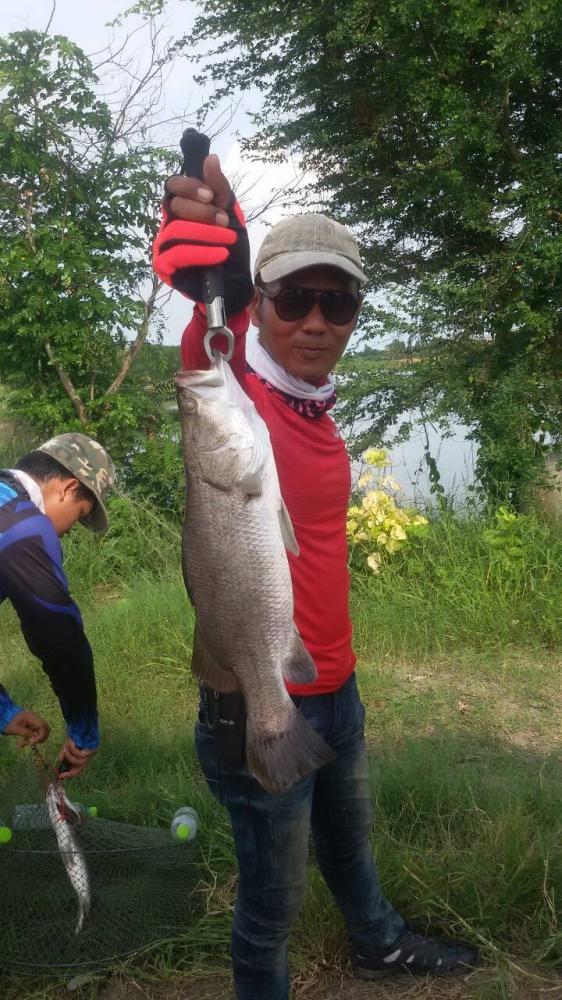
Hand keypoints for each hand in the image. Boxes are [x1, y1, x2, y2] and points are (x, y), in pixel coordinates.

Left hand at [4, 710, 49, 745]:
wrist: (6, 717)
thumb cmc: (10, 722)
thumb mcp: (15, 728)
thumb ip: (26, 733)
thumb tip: (34, 740)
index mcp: (32, 717)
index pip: (43, 726)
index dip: (41, 735)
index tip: (34, 741)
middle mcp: (36, 719)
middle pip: (46, 728)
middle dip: (41, 737)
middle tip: (31, 742)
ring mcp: (35, 722)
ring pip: (41, 732)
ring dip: (35, 739)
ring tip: (24, 743)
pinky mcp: (33, 726)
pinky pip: (36, 733)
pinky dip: (31, 738)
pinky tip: (23, 742)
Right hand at [58, 738, 97, 779]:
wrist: (81, 723)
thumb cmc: (75, 734)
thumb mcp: (68, 746)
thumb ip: (65, 754)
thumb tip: (60, 762)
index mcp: (82, 757)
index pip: (76, 770)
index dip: (68, 774)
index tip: (59, 776)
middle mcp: (87, 757)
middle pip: (79, 770)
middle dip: (69, 770)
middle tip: (60, 770)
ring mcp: (91, 754)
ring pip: (78, 762)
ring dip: (69, 755)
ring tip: (66, 746)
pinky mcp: (92, 750)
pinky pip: (79, 754)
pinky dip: (73, 748)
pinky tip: (71, 741)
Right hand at [153, 154, 253, 315]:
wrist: (235, 281)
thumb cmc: (229, 246)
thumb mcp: (230, 213)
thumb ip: (219, 187)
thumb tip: (210, 158)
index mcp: (181, 206)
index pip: (173, 185)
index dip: (189, 186)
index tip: (211, 195)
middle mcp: (168, 222)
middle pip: (175, 205)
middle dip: (204, 212)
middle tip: (226, 222)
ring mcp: (164, 243)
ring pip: (178, 229)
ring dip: (206, 233)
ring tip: (227, 239)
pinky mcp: (164, 264)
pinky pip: (179, 253)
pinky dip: (203, 252)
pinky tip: (220, 254)